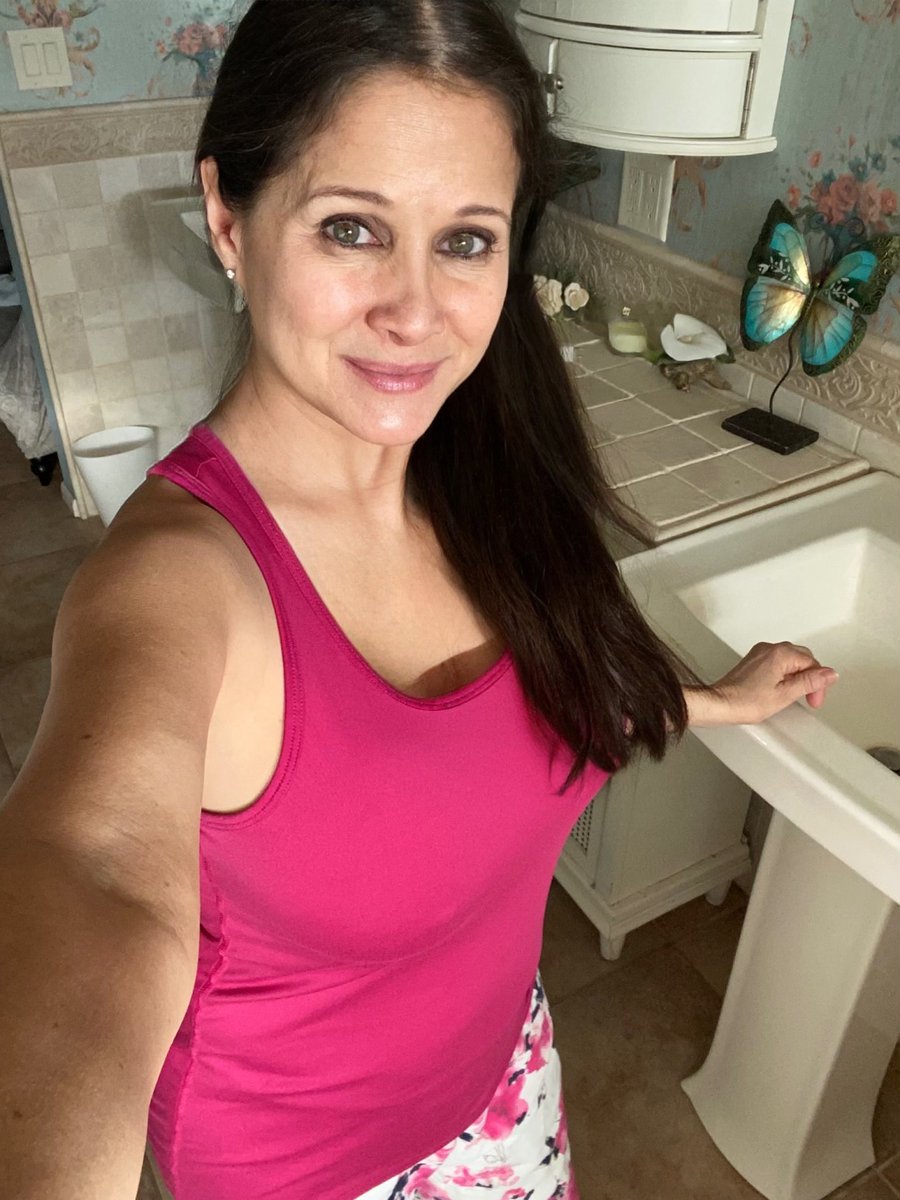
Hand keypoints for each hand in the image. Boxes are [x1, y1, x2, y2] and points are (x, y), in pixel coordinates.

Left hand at [685, 641, 838, 727]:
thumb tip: (830, 674)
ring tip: (794, 695)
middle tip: (808, 698)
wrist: (719, 703)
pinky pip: (777, 662)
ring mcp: (760, 653)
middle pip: (802, 658)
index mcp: (780, 654)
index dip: (818, 683)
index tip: (814, 699)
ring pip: (790, 659)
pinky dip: (785, 674)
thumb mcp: (785, 694)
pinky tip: (780, 688)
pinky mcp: (753, 661)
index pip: (812, 663)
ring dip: (798, 676)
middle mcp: (770, 649)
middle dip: (810, 678)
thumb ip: (809, 682)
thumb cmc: (745, 701)